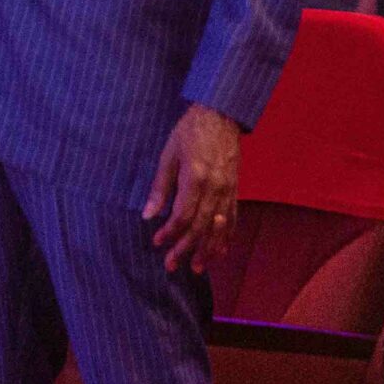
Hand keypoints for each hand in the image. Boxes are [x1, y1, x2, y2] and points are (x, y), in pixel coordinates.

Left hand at [144, 104, 240, 274]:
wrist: (220, 115)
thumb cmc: (190, 132)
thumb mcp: (169, 154)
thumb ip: (160, 187)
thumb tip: (148, 214)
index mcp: (195, 179)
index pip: (183, 216)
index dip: (170, 233)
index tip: (157, 243)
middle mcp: (215, 189)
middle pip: (201, 227)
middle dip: (186, 249)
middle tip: (172, 266)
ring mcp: (228, 191)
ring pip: (219, 228)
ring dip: (207, 250)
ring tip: (197, 267)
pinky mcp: (235, 190)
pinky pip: (233, 219)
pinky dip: (226, 237)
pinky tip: (221, 252)